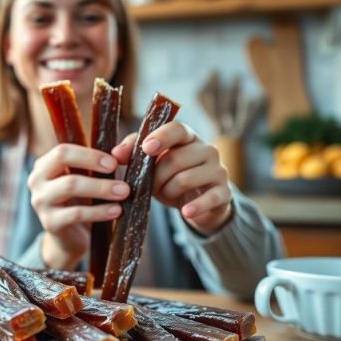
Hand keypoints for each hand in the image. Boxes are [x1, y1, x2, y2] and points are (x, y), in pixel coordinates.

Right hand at [27, 143, 129, 268]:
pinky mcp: (49, 222)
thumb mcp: (86, 179)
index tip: (113, 162)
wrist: (69, 238)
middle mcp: (36, 180)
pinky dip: (99, 211)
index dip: (89, 154)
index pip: (62, 150)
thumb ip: (100, 162)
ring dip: (101, 187)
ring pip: (70, 185)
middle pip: (62, 160)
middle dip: (94, 163)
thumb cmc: (80, 201)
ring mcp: (40, 201)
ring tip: (123, 192)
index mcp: (44, 164)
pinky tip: (116, 211)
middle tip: (118, 170)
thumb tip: (122, 152)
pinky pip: (76, 213)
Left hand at [112, 122, 232, 235]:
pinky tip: (186, 211)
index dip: (161, 137)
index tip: (146, 148)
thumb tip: (115, 154)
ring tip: (165, 194)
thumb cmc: (171, 177)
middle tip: (148, 186)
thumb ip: (134, 153)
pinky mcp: (224, 192)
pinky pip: (209, 198)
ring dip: (167, 191)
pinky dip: (196, 206)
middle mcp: (207, 149)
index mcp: (188, 137)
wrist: (199, 203)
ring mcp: (218, 170)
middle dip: (155, 176)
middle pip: (175, 159)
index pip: (177, 129)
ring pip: (185, 179)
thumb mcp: (152, 164)